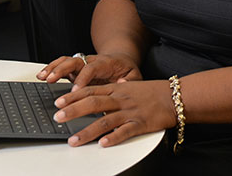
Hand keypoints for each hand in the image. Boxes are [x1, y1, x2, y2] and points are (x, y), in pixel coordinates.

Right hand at [37, 52, 142, 86]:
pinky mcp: (76, 68)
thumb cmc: (126, 70)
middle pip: (75, 61)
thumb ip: (131, 80)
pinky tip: (42, 75)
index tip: (76, 90)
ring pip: (66, 61)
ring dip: (53, 68)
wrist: (121, 59)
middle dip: (62, 70)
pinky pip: (61, 65)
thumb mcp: (134, 75)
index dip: (83, 78)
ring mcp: (82, 63)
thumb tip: (122, 83)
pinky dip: (51, 68)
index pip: (91, 68)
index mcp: (105, 63)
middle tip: (51, 80)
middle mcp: (91, 60)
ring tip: (42, 76)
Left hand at [54, 79, 175, 146]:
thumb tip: (96, 93)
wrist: (174, 96)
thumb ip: (113, 90)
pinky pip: (125, 132)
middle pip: (93, 103)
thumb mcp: (129, 86)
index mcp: (117, 88)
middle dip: (73, 110)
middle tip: (57, 116)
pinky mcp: (140, 124)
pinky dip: (113, 138)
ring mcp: (130, 112)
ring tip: (73, 140)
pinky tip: (103, 144)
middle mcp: (121, 99)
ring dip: (87, 131)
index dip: (73, 96)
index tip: (58, 101)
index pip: (90, 90)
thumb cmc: (151, 92)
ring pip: (105, 120)